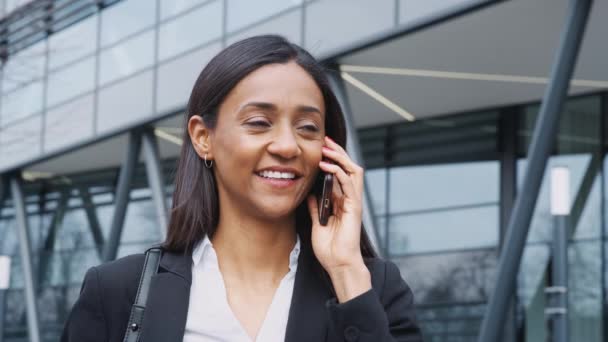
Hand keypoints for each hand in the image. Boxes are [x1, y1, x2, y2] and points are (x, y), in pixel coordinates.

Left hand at [306, 136, 370, 301]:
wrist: (338, 264)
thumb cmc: (329, 248)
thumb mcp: (317, 223)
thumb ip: (315, 207)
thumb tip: (309, 192)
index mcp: (341, 201)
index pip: (340, 173)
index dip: (333, 159)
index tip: (321, 147)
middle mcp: (349, 199)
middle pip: (348, 168)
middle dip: (338, 152)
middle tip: (326, 140)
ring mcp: (353, 202)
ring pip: (353, 171)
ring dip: (340, 157)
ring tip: (327, 148)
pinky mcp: (355, 208)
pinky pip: (350, 184)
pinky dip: (339, 172)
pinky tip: (328, 166)